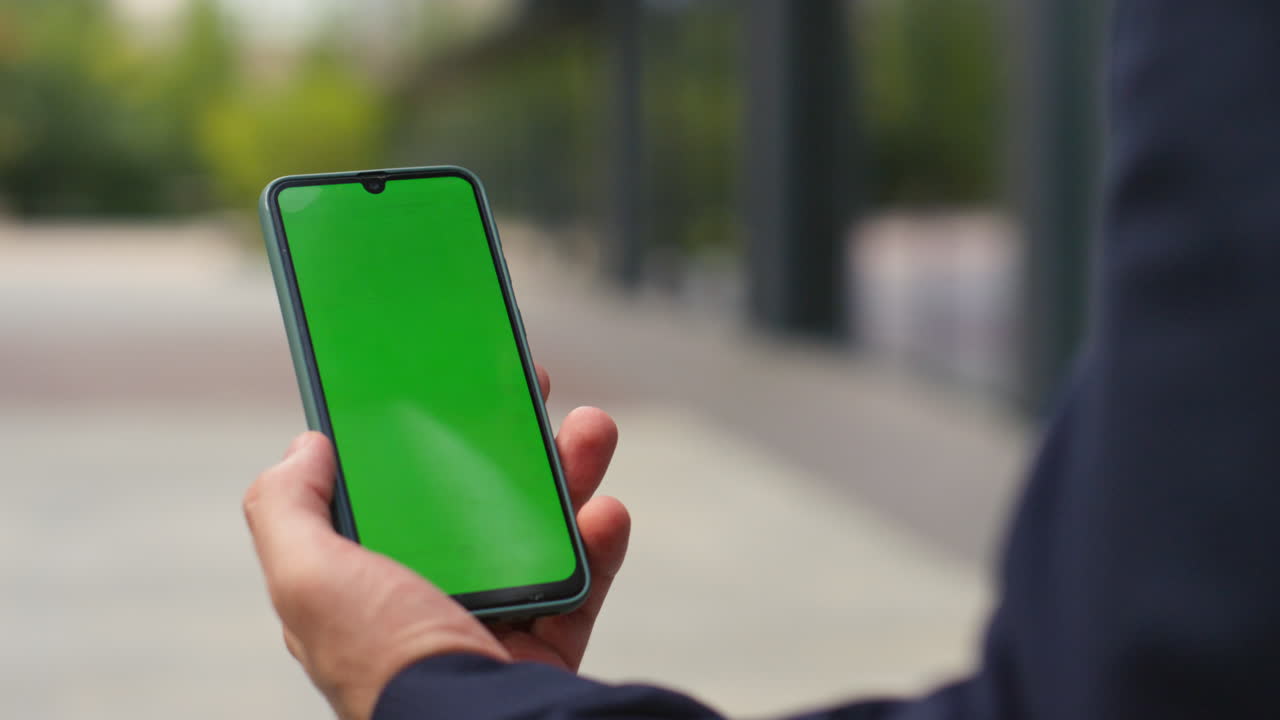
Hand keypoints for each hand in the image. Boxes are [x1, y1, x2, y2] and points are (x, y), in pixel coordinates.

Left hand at [242, 366, 628, 719]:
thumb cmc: (385, 661)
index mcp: (364, 581)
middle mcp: (427, 596)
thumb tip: (308, 444)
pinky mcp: (549, 643)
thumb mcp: (307, 579)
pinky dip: (599, 541)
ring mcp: (493, 619)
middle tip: (531, 385)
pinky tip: (606, 512)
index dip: (418, 433)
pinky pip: (582, 581)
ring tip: (592, 428)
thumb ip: (286, 509)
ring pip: (537, 526)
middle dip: (508, 437)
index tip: (446, 382)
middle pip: (474, 495)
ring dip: (569, 469)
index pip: (392, 490)